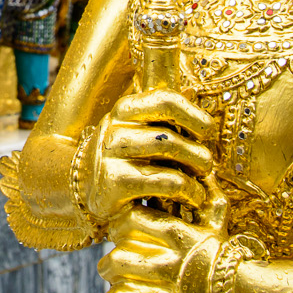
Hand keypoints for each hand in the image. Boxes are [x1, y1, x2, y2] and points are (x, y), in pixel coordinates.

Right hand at [81, 88, 216, 223]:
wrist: (86, 188)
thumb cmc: (126, 156)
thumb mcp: (139, 128)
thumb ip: (164, 112)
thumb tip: (192, 90)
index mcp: (124, 110)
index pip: (166, 101)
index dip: (195, 116)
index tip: (206, 133)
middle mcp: (114, 131)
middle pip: (170, 138)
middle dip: (198, 155)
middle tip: (205, 167)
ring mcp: (110, 160)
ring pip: (170, 172)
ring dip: (194, 181)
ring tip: (199, 188)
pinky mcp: (113, 188)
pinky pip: (163, 189)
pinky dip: (184, 197)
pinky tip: (185, 201)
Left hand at [100, 204, 221, 292]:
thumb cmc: (232, 261)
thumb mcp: (218, 227)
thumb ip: (209, 201)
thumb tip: (207, 173)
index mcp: (177, 233)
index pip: (128, 219)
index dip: (120, 229)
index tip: (123, 238)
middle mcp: (168, 256)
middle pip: (117, 250)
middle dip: (113, 260)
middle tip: (117, 266)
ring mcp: (165, 284)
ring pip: (114, 273)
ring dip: (113, 281)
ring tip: (119, 285)